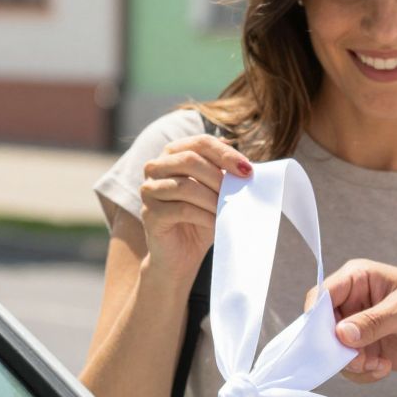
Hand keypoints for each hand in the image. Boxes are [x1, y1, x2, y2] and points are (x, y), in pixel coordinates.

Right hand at [140, 132, 251, 284]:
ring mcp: (149, 190)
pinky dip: (204, 217)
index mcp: (173, 153)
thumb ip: (226, 174)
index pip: (200, 143)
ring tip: (228, 211)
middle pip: (189, 160)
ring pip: (185, 186)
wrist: (182, 254)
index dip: (225, 154)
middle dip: (218, 177)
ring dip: (212, 199)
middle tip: (238, 193)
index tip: (248, 170)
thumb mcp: (216, 192)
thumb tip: (247, 167)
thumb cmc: (201, 218)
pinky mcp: (149, 214)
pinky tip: (217, 224)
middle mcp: (155, 167)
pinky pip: (181, 210)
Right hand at [323, 258, 396, 380]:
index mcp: (358, 279)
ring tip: (378, 365)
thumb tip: (341, 333)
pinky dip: (363, 373)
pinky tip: (385, 368)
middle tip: (358, 360)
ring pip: (334, 351)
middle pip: (322, 327)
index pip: (322, 295)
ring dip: (352, 364)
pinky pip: (349, 367)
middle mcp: (352, 302)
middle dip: (337, 348)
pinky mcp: (365, 350)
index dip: (316, 317)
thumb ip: (374, 322)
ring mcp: (357, 328)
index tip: (326, 340)